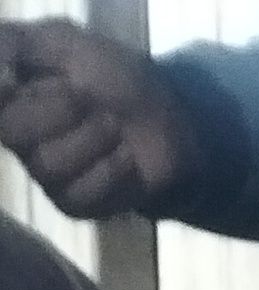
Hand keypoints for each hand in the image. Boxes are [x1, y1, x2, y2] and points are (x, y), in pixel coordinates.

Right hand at [0, 19, 194, 214]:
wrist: (170, 124)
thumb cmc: (117, 76)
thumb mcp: (66, 43)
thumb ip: (17, 44)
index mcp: (12, 95)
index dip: (13, 91)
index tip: (30, 81)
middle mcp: (19, 136)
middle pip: (13, 131)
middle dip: (62, 108)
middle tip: (92, 99)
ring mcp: (45, 174)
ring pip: (49, 164)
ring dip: (94, 139)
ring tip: (116, 127)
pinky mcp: (74, 204)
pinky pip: (82, 192)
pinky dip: (113, 171)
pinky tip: (127, 159)